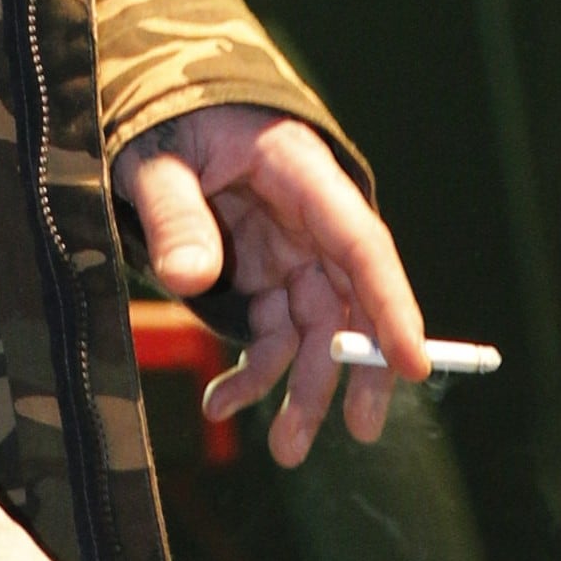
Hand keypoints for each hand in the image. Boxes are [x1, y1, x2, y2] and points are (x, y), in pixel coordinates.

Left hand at [114, 108, 431, 468]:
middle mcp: (307, 216)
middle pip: (352, 296)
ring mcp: (287, 248)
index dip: (391, 304)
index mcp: (299, 171)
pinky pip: (272, 332)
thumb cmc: (160, 118)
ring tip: (286, 450)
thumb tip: (188, 279)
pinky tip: (223, 405)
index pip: (361, 242)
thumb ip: (174, 213)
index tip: (414, 365)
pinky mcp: (261, 273)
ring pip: (316, 327)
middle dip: (359, 366)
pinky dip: (253, 373)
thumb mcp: (155, 157)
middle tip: (362, 430)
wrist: (146, 110)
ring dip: (305, 388)